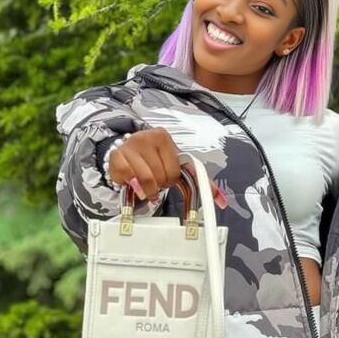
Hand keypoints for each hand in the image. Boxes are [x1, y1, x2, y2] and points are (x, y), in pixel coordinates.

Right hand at [108, 128, 225, 206]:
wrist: (123, 149)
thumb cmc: (152, 157)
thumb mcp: (173, 162)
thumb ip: (197, 178)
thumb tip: (221, 200)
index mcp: (164, 137)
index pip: (175, 169)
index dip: (171, 179)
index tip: (168, 182)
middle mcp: (147, 138)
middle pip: (161, 177)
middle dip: (159, 185)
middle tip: (154, 181)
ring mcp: (130, 147)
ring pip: (146, 181)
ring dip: (147, 189)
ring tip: (145, 183)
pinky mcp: (116, 158)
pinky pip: (129, 180)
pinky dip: (132, 187)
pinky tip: (132, 181)